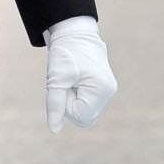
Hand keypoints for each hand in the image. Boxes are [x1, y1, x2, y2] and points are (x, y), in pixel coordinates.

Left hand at [44, 16, 116, 132]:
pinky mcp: (103, 89)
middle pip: (84, 118)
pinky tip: (75, 81)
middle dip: (69, 104)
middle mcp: (109, 92)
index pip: (79, 116)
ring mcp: (107, 91)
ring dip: (72, 100)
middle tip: (66, 83)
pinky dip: (76, 96)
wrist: (75, 33)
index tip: (63, 85)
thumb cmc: (65, 53)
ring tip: (71, 80)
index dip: (65, 104)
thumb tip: (54, 130)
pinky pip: (86, 104)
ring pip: (85, 112)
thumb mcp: (56, 79)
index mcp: (101, 89)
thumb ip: (55, 105)